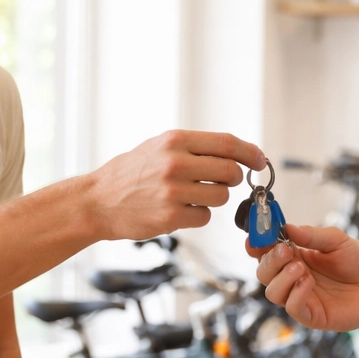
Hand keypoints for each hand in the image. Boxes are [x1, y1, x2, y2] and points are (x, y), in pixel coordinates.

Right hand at [85, 130, 264, 239]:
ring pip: (221, 197)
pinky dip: (198, 215)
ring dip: (213, 199)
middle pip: (230, 172)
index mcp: (175, 140)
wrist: (98, 200)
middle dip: (233, 179)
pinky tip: (179, 210)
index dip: (250, 153)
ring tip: (190, 196)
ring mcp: (173, 191)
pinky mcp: (171, 216)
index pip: (227, 143)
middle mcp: (175, 163)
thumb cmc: (131, 173)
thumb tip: (237, 153)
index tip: (260, 161)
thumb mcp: (159, 147)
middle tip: (221, 182)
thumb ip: (195, 148)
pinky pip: (205, 217)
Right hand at [252, 224, 358, 331]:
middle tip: (285, 250)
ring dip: (282, 278)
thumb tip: (287, 227)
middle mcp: (293, 277)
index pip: (265, 252)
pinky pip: (292, 308)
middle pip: (263, 273)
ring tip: (302, 268)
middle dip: (269, 261)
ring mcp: (300, 297)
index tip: (255, 238)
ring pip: (273, 292)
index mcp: (294, 257)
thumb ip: (313, 235)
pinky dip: (295, 295)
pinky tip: (308, 283)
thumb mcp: (337, 241)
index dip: (257, 245)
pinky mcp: (311, 315)